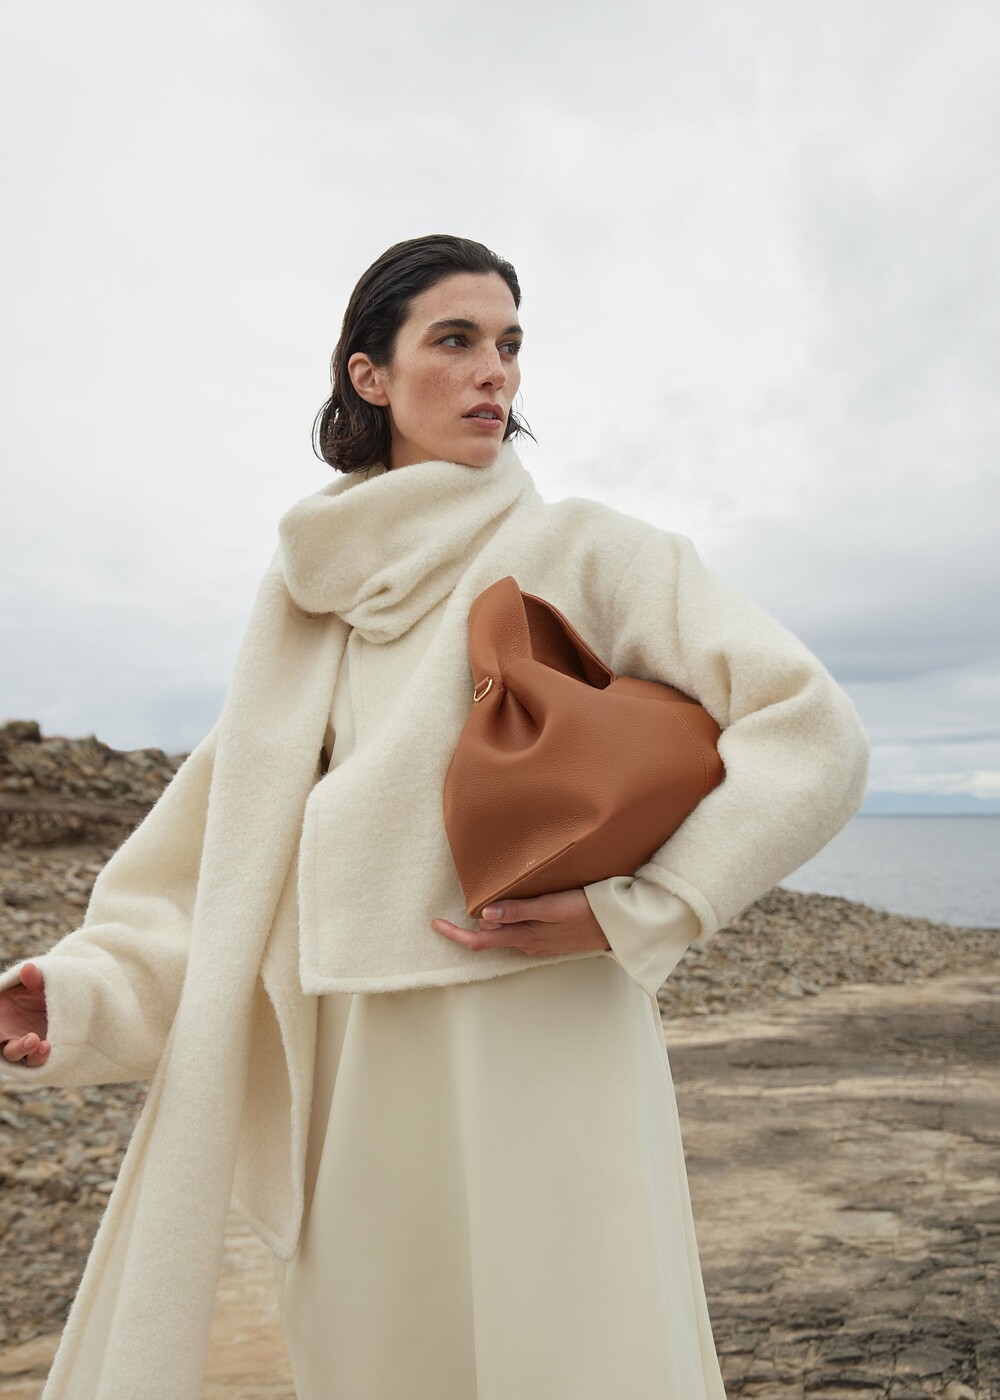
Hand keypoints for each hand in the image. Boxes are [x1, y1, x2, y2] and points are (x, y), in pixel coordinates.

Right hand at [0, 962, 50, 1066]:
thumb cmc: (38, 991)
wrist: (58, 999)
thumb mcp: (37, 984)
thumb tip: (28, 968)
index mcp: (1, 1023)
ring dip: (33, 1055)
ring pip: (25, 1058)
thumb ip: (33, 978)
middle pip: (9, 1051)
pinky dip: (42, 1058)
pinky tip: (49, 1049)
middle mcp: (10, 1038)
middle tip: (32, 1039)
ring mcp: (26, 1047)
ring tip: (45, 1045)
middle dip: (19, 1048)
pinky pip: (39, 1060)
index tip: (3, 1032)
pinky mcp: (41, 1053)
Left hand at [431, 888, 611, 956]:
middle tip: (464, 897)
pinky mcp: (551, 937)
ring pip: (507, 930)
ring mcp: (540, 942)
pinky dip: (512, 917)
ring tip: (491, 894)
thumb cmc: (587, 911)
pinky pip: (523, 928)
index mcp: (523, 937)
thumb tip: (482, 917)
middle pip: (491, 935)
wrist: (620, 926)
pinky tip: (518, 901)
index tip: (435, 924)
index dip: (455, 935)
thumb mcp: (551, 908)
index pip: (480, 942)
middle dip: (475, 921)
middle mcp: (527, 943)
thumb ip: (518, 911)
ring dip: (495, 917)